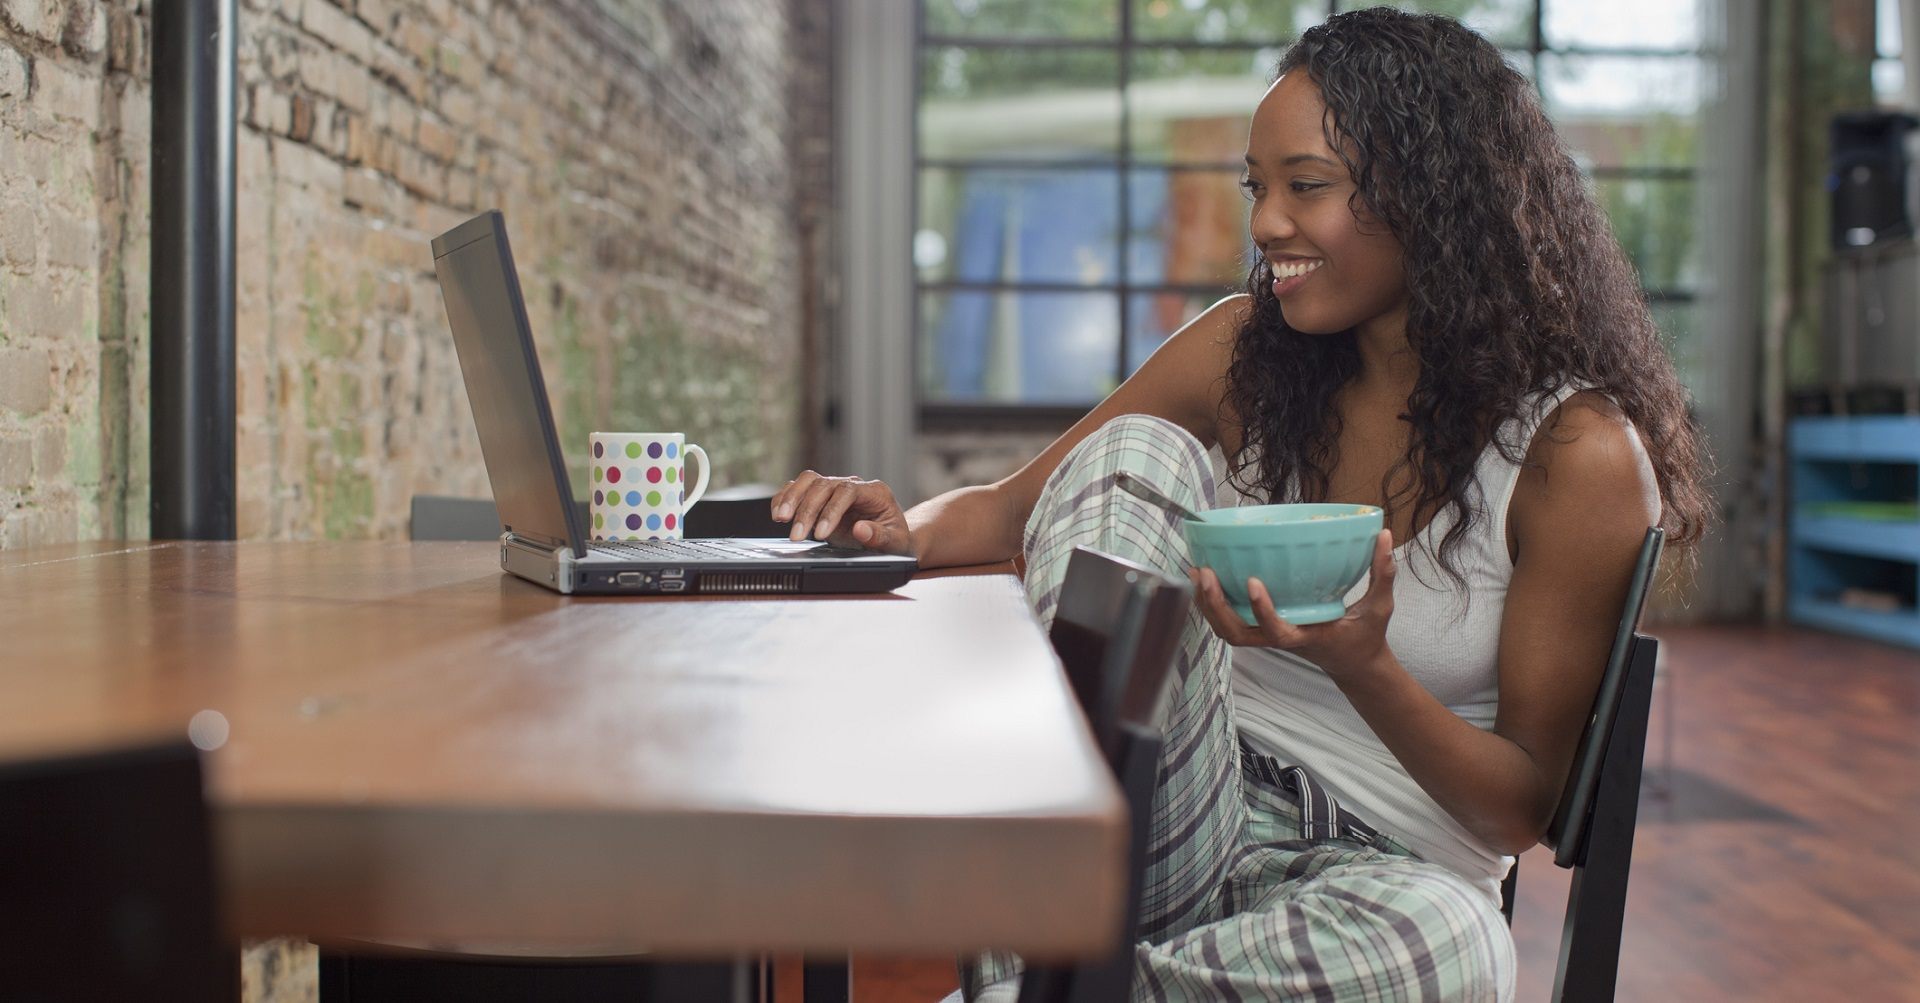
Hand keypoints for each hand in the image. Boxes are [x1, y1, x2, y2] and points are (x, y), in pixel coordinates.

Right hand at [770, 470, 914, 554]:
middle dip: (807, 510)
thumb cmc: (895, 540)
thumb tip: (861, 529)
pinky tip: (777, 513)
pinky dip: (786, 497)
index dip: (831, 510)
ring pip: (809, 480)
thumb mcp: (895, 543)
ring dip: (792, 498)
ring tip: (781, 519)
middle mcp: (854, 485)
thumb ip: (880, 536)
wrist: (891, 539)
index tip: (821, 533)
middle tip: (797, 536)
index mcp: (875, 492)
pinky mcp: (821, 496)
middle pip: (824, 485)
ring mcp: (836, 487)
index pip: (848, 491)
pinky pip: (799, 488)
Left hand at [1188, 530, 1396, 679]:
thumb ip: (1383, 573)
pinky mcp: (1263, 631)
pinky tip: (1205, 578)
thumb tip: (1386, 535)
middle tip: (1206, 573)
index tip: (1255, 581)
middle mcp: (1282, 639)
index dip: (1264, 611)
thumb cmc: (1366, 636)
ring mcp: (1269, 638)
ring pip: (1228, 631)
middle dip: (1217, 607)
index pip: (1279, 633)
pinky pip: (1231, 622)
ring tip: (1197, 571)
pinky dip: (1214, 604)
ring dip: (1208, 605)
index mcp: (1308, 637)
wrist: (1354, 665)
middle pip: (1237, 635)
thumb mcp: (1380, 606)